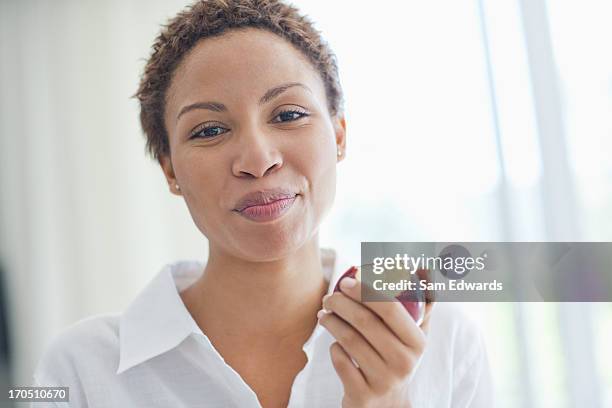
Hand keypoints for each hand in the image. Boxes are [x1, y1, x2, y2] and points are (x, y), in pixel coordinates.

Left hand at [319, 276, 433, 407]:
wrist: (388, 405)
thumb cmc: (399, 357)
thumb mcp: (415, 334)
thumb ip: (422, 301)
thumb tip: (425, 265)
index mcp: (417, 342)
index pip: (391, 308)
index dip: (365, 290)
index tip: (345, 281)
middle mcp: (404, 362)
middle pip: (365, 322)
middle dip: (341, 303)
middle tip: (329, 297)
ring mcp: (383, 381)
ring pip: (348, 340)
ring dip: (331, 322)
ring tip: (324, 314)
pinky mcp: (362, 395)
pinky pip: (340, 361)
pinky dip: (333, 348)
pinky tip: (334, 343)